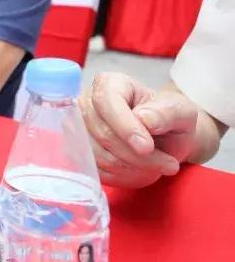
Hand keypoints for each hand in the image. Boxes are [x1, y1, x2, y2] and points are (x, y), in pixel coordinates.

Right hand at [80, 73, 193, 187]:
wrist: (164, 138)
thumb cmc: (169, 119)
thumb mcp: (181, 111)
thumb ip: (166, 112)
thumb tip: (144, 118)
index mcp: (110, 84)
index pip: (105, 101)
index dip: (124, 126)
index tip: (147, 147)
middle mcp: (86, 103)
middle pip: (103, 134)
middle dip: (136, 155)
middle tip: (169, 164)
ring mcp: (79, 130)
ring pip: (100, 156)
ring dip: (134, 168)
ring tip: (159, 167)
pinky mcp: (81, 154)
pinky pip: (98, 172)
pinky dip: (124, 177)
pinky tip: (143, 172)